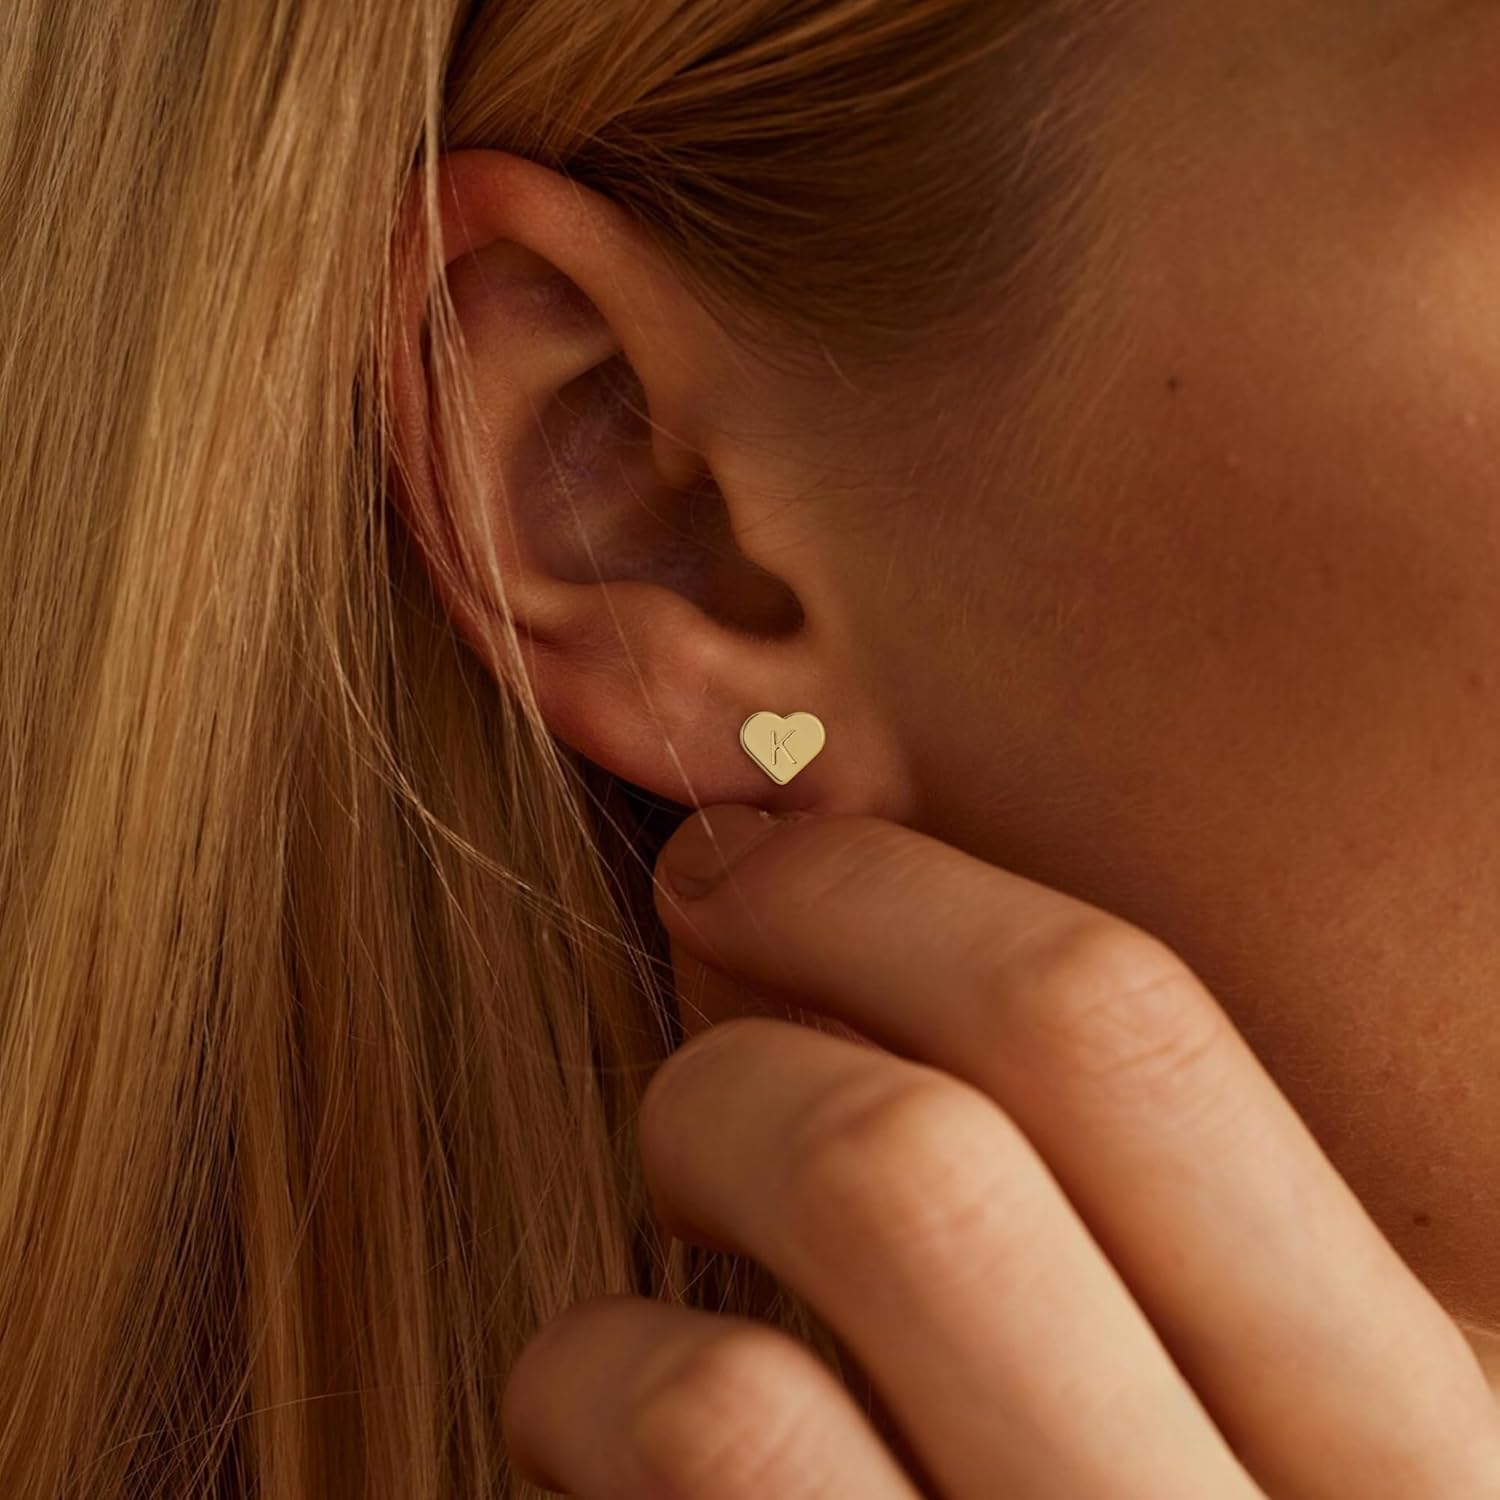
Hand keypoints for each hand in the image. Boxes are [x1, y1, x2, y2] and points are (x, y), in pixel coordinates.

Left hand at [500, 804, 1499, 1497]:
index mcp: (1406, 1432)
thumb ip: (1104, 1204)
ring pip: (719, 1395)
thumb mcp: (1252, 1420)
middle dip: (732, 1056)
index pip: (1126, 1030)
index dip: (884, 894)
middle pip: (907, 1163)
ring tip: (635, 1318)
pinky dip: (581, 1434)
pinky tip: (610, 1446)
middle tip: (691, 1071)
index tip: (749, 859)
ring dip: (620, 1322)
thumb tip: (821, 937)